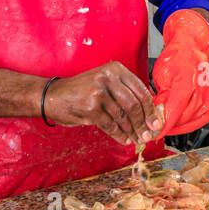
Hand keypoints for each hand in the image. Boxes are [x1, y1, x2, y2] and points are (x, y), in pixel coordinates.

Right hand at [43, 61, 161, 143]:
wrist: (53, 96)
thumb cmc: (82, 91)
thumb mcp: (105, 84)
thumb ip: (125, 93)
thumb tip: (149, 114)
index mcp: (116, 69)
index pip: (141, 90)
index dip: (150, 109)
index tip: (156, 123)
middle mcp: (108, 77)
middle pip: (134, 104)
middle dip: (143, 123)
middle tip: (148, 135)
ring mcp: (98, 92)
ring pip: (123, 116)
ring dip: (132, 131)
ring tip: (137, 139)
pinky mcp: (90, 107)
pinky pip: (110, 125)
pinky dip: (119, 135)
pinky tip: (124, 140)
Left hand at [151, 10, 208, 138]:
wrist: (191, 49)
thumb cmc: (175, 59)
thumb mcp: (160, 77)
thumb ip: (160, 99)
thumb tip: (154, 118)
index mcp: (187, 82)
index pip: (174, 111)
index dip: (162, 125)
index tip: (151, 133)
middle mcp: (200, 91)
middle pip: (182, 120)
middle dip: (166, 128)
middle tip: (151, 131)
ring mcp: (207, 98)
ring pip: (190, 122)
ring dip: (175, 127)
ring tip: (161, 127)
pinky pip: (197, 120)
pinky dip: (185, 124)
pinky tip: (175, 123)